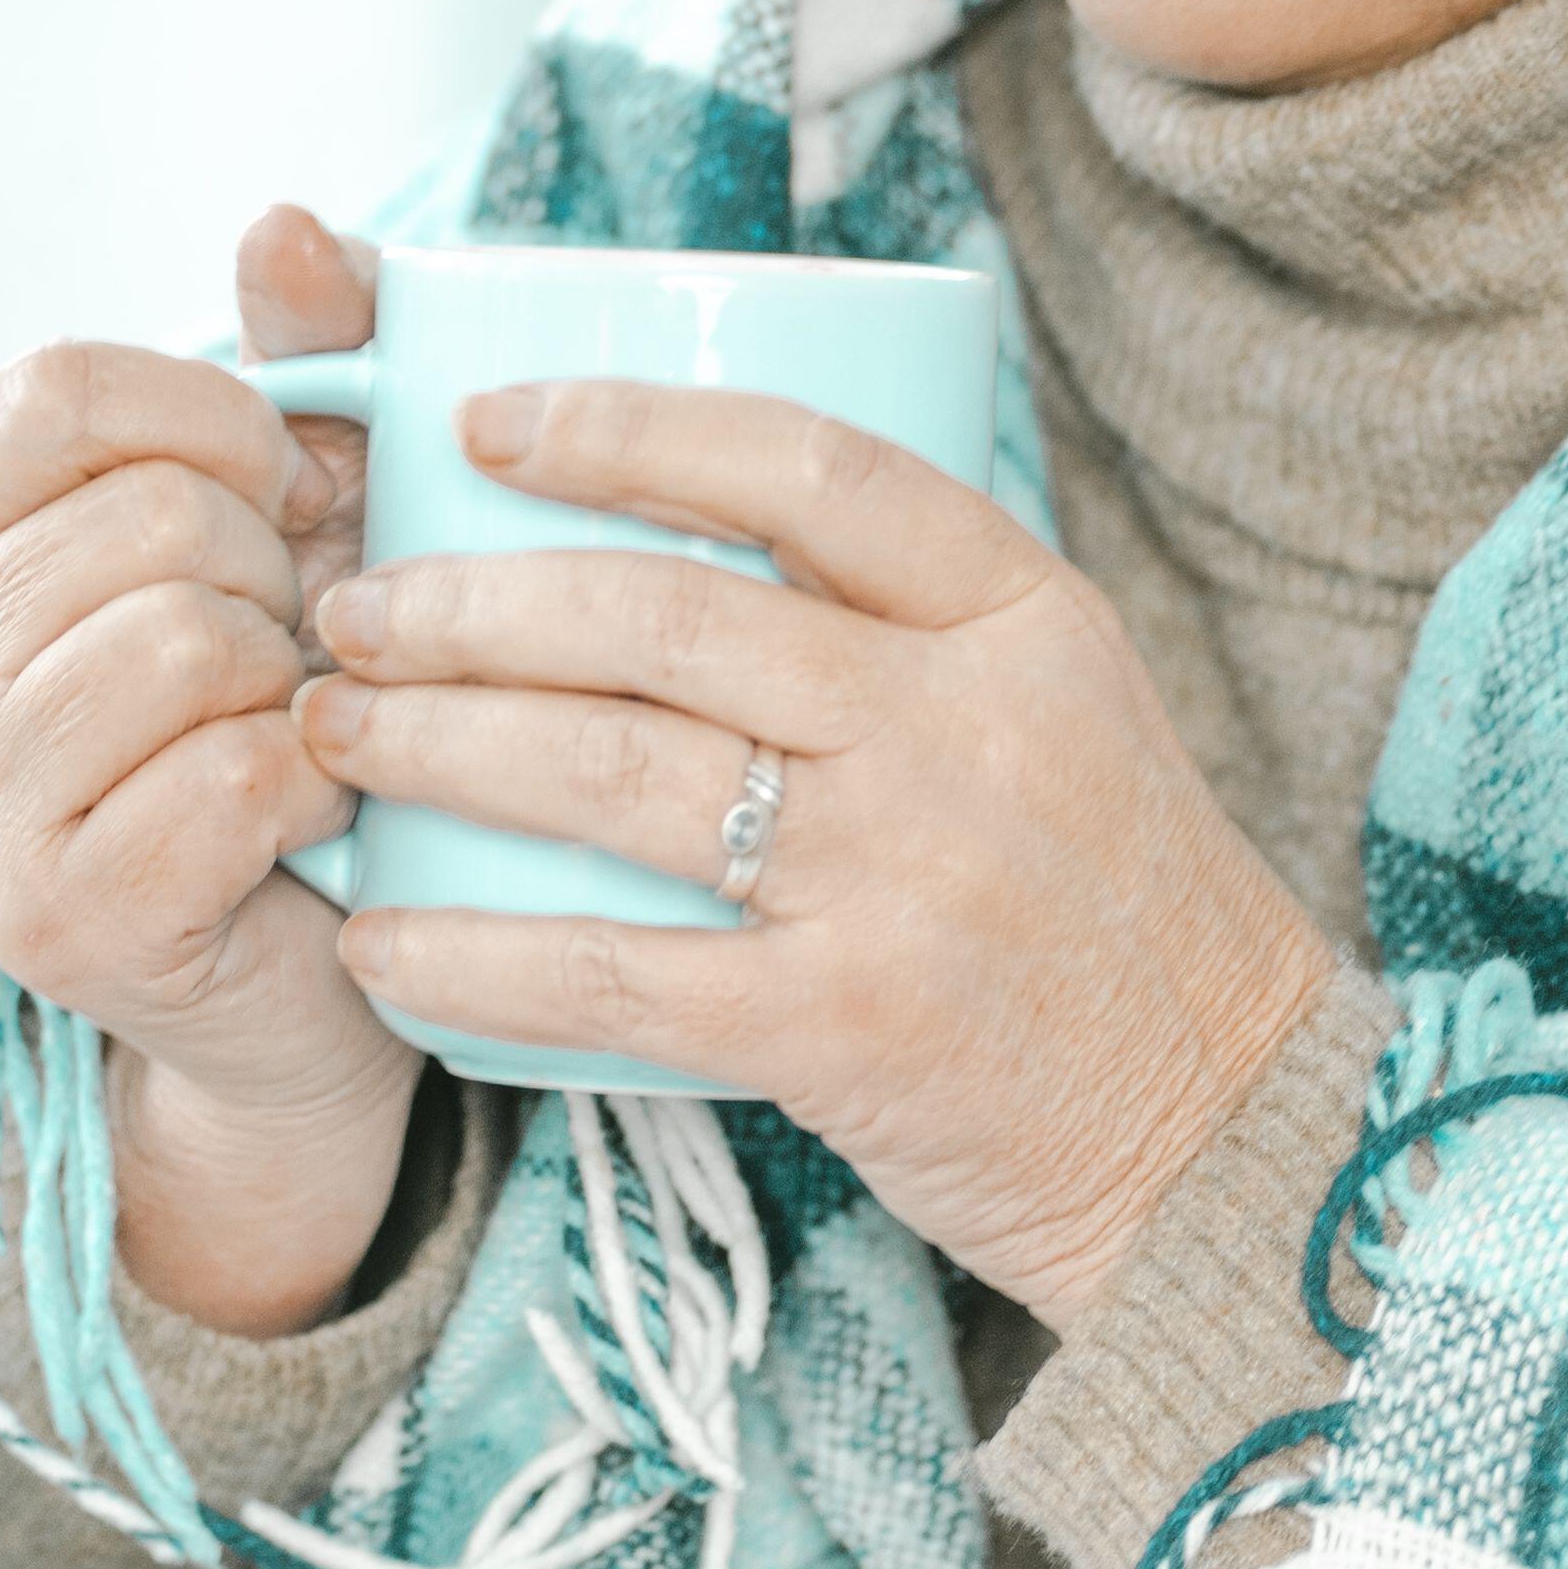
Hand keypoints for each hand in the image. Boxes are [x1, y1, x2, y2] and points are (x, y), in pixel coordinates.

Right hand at [0, 206, 418, 1333]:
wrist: (293, 984)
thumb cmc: (271, 718)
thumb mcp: (280, 514)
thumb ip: (293, 352)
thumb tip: (286, 227)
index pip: (58, 388)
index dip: (216, 414)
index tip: (285, 486)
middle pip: (149, 515)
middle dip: (277, 567)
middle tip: (291, 642)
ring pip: (191, 639)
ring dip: (294, 678)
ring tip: (289, 721)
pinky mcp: (58, 922)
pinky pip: (235, 776)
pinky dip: (315, 784)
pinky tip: (306, 812)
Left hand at [295, 380, 1340, 1329]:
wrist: (1232, 1143)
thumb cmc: (1116, 913)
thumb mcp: (1064, 712)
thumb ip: (911, 627)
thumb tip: (683, 527)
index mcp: (1024, 618)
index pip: (805, 467)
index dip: (625, 428)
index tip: (490, 424)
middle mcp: (963, 727)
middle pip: (665, 616)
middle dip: (473, 600)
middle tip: (357, 605)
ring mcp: (903, 877)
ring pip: (613, 770)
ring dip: (439, 743)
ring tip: (335, 732)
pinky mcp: (845, 1028)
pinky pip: (609, 973)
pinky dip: (472, 956)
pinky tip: (380, 944)